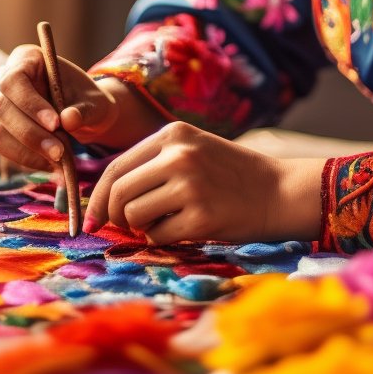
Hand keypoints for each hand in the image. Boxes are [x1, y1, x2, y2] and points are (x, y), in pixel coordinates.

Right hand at [0, 44, 117, 169]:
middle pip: (1, 106)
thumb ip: (84, 110)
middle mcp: (4, 78)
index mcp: (26, 59)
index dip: (30, 103)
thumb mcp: (95, 103)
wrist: (84, 115)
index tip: (56, 124)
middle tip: (59, 152)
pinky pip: (1, 147)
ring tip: (59, 161)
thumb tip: (69, 119)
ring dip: (27, 151)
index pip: (14, 79)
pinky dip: (26, 159)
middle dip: (30, 134)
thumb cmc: (88, 102)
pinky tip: (50, 165)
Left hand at [84, 121, 325, 243]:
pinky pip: (157, 236)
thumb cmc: (230, 175)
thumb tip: (103, 201)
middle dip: (115, 217)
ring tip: (163, 223)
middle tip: (126, 228)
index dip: (99, 198)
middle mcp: (179, 155)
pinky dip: (161, 239)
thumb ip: (152, 166)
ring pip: (134, 216)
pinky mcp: (202, 216)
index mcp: (173, 134)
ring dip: (141, 228)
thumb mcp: (192, 151)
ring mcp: (190, 185)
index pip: (116, 168)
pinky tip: (182, 229)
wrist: (279, 191)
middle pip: (119, 193)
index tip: (93, 219)